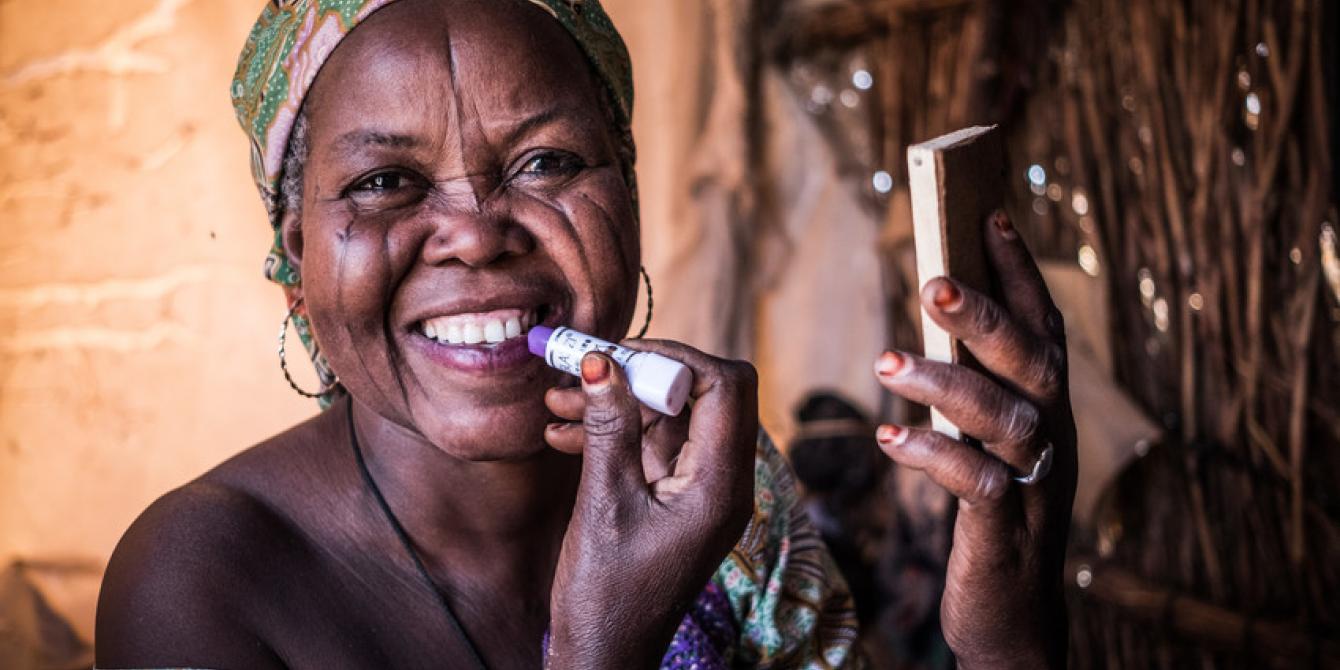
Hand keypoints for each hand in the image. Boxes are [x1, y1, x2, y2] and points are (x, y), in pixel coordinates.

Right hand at [545, 341, 757, 668]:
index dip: (676, 357)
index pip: (726, 386)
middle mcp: (724, 482)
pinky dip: (614, 432)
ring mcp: (702, 489)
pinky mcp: (677, 498)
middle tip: (583, 367)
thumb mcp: (603, 501)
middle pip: (702, 394)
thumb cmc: (607, 592)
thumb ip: (609, 427)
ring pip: (671, 418)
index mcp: (722, 484)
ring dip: (618, 402)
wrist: (604, 653)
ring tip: (557, 400)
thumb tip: (602, 360)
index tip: (618, 353)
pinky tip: (562, 432)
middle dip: (640, 374)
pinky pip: (653, 446)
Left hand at [873, 211, 1076, 668]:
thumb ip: (973, 388)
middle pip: (1033, 363)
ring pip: (1006, 419)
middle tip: (933, 277)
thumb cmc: (991, 516)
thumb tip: (932, 323)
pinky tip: (890, 437)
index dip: (1020, 272)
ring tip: (887, 359)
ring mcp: (1036, 485)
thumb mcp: (987, 443)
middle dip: (986, 315)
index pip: (1043, 328)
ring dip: (946, 383)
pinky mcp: (1007, 531)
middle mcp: (1053, 438)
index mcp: (1048, 410)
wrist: (1012, 618)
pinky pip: (978, 485)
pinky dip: (934, 456)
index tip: (989, 215)